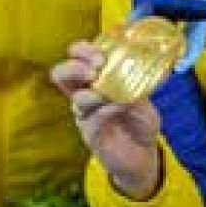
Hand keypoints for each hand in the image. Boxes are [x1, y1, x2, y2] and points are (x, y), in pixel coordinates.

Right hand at [51, 40, 161, 196]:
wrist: (143, 155)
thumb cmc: (140, 123)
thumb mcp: (143, 99)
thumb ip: (135, 86)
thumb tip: (131, 71)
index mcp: (97, 80)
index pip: (79, 57)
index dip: (83, 51)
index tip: (99, 54)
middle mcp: (85, 94)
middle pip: (62, 74)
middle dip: (74, 67)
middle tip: (94, 70)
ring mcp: (85, 114)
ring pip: (75, 97)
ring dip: (90, 92)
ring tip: (106, 94)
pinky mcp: (89, 133)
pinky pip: (90, 118)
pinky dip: (104, 110)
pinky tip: (117, 108)